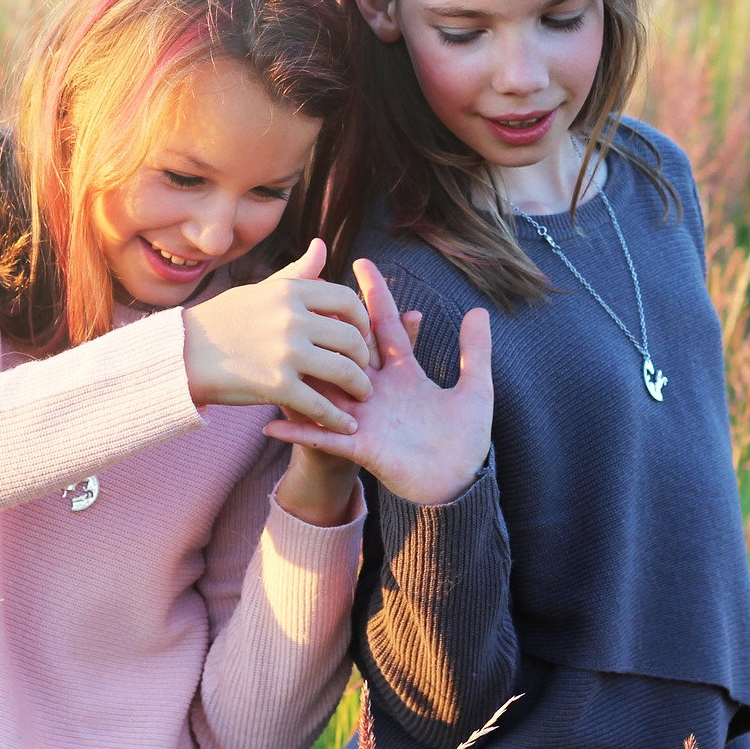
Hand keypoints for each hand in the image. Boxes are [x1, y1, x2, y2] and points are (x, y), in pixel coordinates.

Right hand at [181, 240, 372, 432]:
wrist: (181, 355)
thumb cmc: (223, 320)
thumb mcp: (261, 289)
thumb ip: (297, 273)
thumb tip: (322, 246)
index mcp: (291, 291)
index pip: (347, 300)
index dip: (363, 320)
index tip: (363, 334)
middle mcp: (293, 318)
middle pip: (351, 337)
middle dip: (364, 357)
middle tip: (365, 370)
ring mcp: (286, 352)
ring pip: (344, 371)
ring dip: (359, 387)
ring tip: (361, 395)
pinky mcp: (277, 385)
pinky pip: (321, 405)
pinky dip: (338, 420)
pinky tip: (346, 426)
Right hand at [263, 259, 492, 506]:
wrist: (458, 485)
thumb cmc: (466, 440)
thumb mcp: (475, 391)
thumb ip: (475, 352)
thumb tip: (478, 310)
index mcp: (405, 375)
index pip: (385, 327)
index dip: (375, 296)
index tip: (362, 263)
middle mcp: (379, 391)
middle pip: (350, 349)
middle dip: (333, 321)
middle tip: (313, 287)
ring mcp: (365, 417)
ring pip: (328, 388)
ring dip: (306, 371)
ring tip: (282, 341)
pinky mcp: (360, 446)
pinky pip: (324, 437)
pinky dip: (299, 432)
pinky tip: (271, 425)